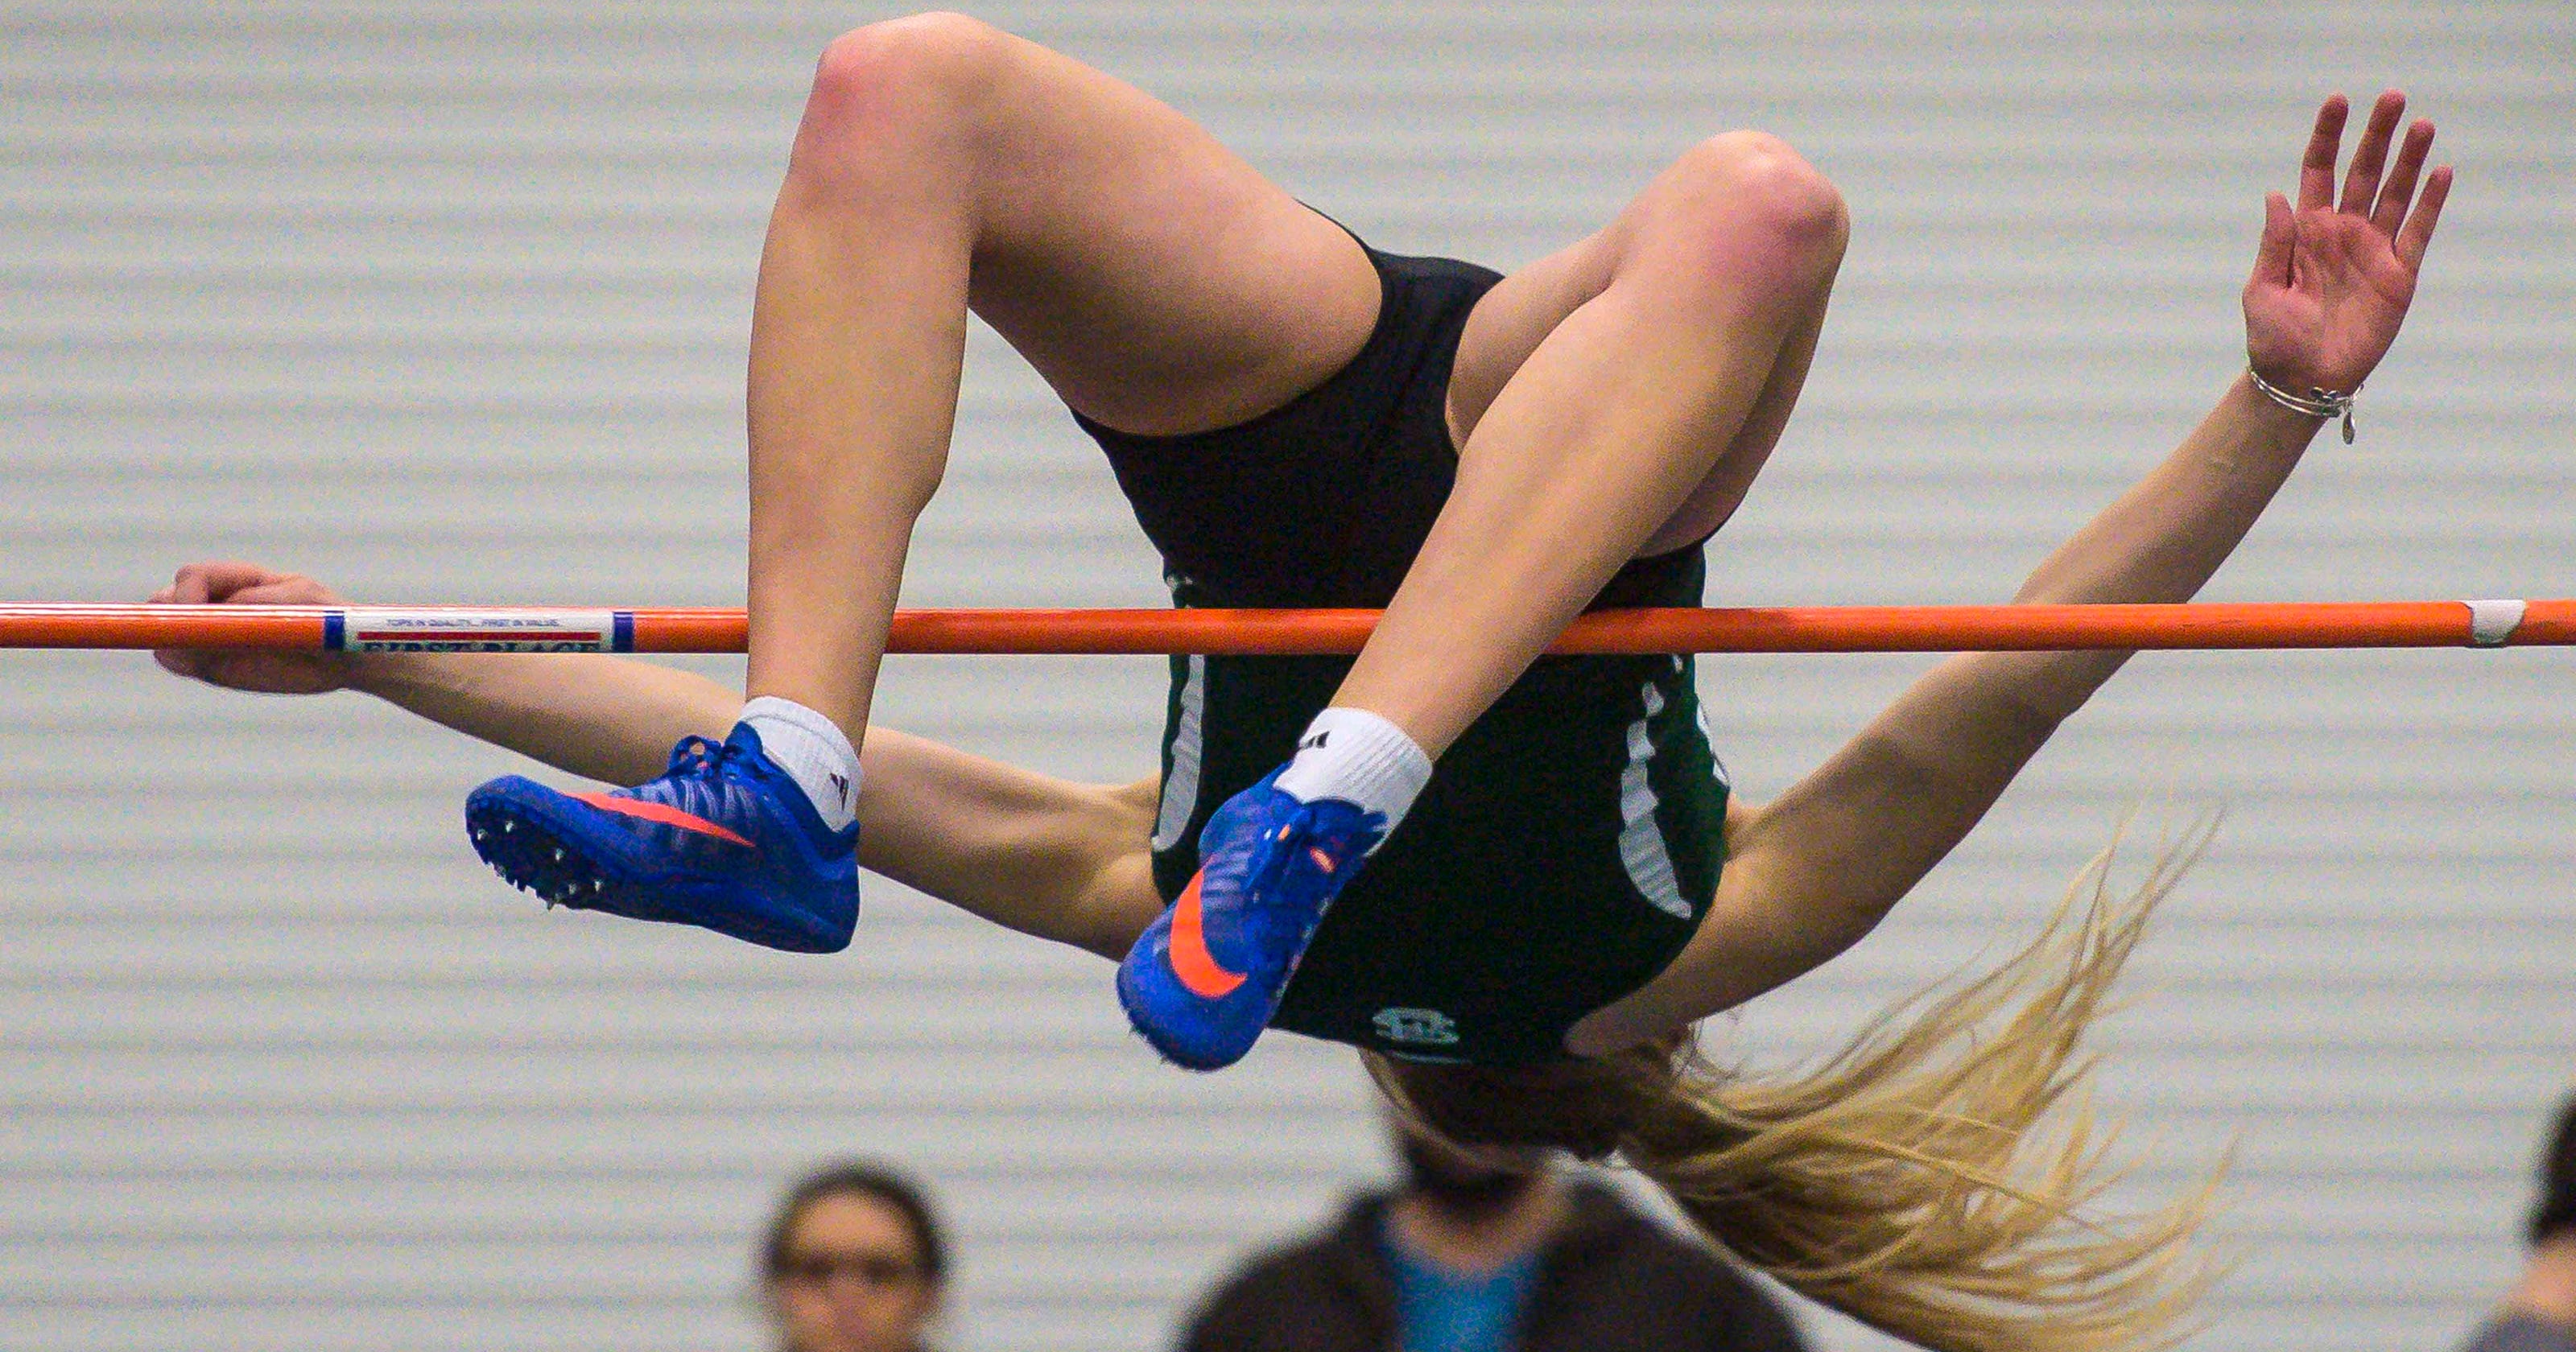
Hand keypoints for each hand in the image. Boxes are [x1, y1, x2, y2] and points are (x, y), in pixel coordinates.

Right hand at [151, 561, 355, 694]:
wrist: (343, 657)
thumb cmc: (326, 620)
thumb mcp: (303, 603)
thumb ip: (258, 604)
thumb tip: (208, 615)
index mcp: (239, 580)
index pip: (192, 576)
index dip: (185, 594)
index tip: (194, 614)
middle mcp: (216, 604)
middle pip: (164, 600)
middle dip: (164, 616)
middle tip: (186, 638)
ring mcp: (210, 635)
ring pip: (164, 632)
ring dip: (170, 644)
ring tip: (203, 657)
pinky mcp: (211, 664)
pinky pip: (179, 661)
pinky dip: (179, 663)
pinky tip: (204, 667)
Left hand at [2242, 91, 2451, 395]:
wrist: (2301, 379)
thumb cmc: (2273, 337)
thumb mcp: (2262, 288)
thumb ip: (2275, 241)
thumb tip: (2276, 195)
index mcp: (2306, 230)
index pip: (2319, 171)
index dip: (2328, 137)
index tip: (2338, 102)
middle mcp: (2342, 232)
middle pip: (2364, 172)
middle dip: (2377, 136)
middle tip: (2393, 98)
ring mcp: (2372, 250)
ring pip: (2395, 194)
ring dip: (2408, 160)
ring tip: (2421, 125)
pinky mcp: (2398, 274)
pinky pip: (2417, 232)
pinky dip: (2429, 203)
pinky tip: (2439, 172)